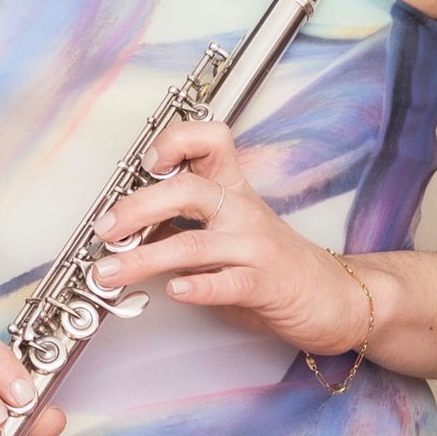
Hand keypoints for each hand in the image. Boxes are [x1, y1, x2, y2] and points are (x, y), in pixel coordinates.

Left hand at [88, 119, 372, 354]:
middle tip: (106, 230)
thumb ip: (184, 227)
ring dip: (144, 258)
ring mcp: (255, 247)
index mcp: (235, 190)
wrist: (330, 296)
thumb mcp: (228, 233)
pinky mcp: (266, 284)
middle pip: (189, 190)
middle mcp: (244, 211)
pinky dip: (199, 287)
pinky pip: (229, 282)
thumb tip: (122, 231)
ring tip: (110, 272)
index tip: (144, 163)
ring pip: (195, 244)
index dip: (176, 142)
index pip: (211, 140)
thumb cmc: (271, 264)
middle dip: (138, 208)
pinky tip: (175, 292)